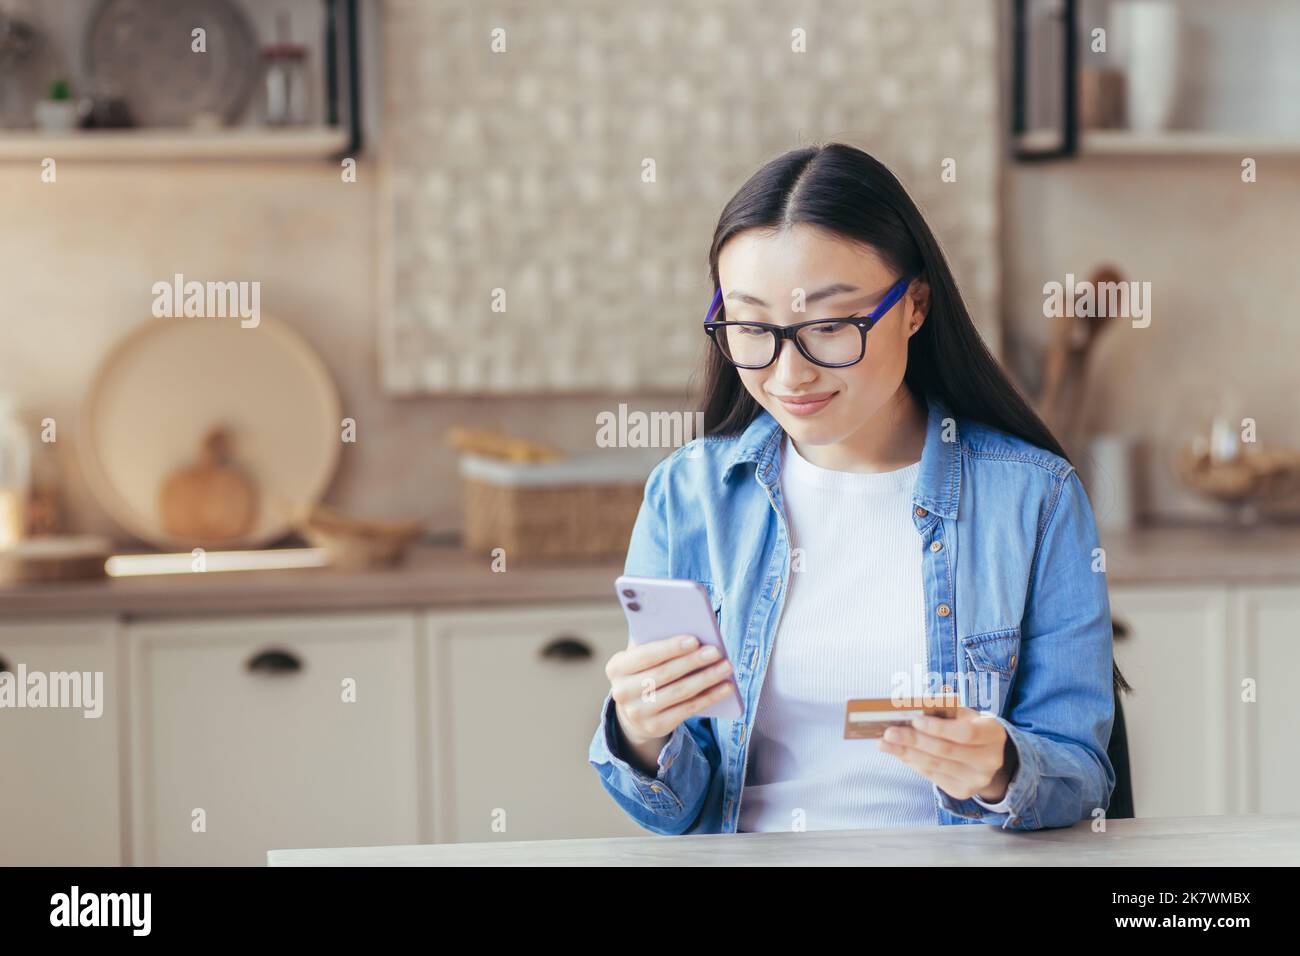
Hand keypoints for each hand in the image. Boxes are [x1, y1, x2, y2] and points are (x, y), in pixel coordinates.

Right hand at [604, 634, 734, 747]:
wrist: (635, 711)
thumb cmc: (644, 671)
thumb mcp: (641, 656)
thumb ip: (654, 639)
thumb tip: (687, 624)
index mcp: (616, 667)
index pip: (645, 655)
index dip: (671, 648)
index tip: (694, 640)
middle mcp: (622, 692)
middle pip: (664, 674)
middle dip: (693, 662)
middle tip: (716, 652)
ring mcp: (638, 712)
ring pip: (679, 692)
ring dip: (706, 678)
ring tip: (726, 667)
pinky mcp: (655, 727)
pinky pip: (687, 710)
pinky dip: (709, 697)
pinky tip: (725, 687)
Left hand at [877, 706, 1018, 802]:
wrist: (988, 757)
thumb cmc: (970, 727)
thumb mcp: (963, 714)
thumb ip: (942, 709)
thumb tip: (911, 707)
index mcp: (992, 734)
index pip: (965, 733)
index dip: (938, 728)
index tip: (914, 720)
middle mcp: (989, 760)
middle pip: (946, 751)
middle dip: (914, 741)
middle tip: (889, 732)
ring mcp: (976, 780)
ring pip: (935, 766)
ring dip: (906, 753)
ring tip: (884, 743)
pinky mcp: (962, 792)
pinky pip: (932, 776)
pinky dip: (912, 763)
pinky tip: (899, 753)